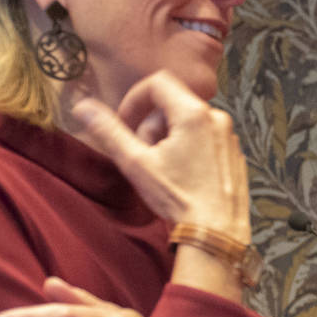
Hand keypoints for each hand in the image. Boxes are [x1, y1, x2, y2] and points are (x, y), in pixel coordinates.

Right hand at [67, 74, 250, 237]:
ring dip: (168, 139)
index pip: (157, 83)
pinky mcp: (233, 154)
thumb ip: (109, 131)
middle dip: (151, 126)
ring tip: (162, 170)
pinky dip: (188, 149)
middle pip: (172, 105)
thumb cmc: (179, 199)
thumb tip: (83, 107)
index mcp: (194, 113)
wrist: (216, 234)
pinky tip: (182, 178)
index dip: (135, 99)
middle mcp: (217, 118)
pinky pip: (205, 139)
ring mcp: (229, 136)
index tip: (125, 122)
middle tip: (142, 156)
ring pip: (188, 123)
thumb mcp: (135, 163)